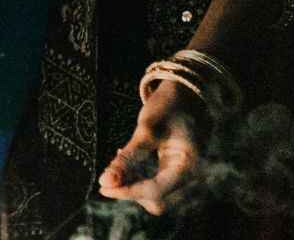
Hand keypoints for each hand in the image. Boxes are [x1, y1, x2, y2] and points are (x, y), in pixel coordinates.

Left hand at [98, 80, 206, 214]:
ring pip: (155, 195)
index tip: (102, 186)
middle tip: (109, 172)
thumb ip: (128, 158)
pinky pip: (156, 184)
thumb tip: (105, 182)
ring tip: (117, 163)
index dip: (127, 192)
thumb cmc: (169, 106)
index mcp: (188, 167)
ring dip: (133, 184)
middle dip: (130, 190)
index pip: (155, 192)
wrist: (186, 93)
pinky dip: (138, 177)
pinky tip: (126, 160)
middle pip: (156, 200)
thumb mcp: (147, 129)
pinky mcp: (176, 171)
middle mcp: (190, 176)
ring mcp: (185, 175)